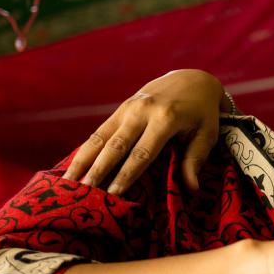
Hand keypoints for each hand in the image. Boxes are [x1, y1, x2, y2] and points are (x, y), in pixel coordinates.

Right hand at [63, 69, 225, 194]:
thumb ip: (196, 159)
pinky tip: (73, 167)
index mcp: (166, 118)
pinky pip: (100, 131)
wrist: (192, 79)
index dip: (126, 175)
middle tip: (83, 193)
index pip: (142, 153)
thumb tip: (191, 188)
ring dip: (83, 161)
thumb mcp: (207, 134)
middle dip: (98, 171)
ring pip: (100, 137)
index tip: (113, 195)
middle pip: (115, 146)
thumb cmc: (203, 113)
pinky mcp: (121, 107)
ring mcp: (128, 107)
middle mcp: (143, 111)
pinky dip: (85, 149)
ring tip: (67, 183)